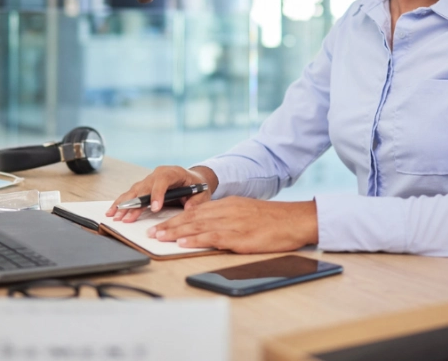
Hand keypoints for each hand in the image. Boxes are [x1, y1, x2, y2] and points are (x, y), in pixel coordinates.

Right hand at [107, 165, 217, 221]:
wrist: (193, 180)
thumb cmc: (197, 187)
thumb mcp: (202, 193)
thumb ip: (197, 201)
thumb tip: (188, 209)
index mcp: (173, 172)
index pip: (162, 180)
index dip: (157, 194)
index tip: (154, 209)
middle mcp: (158, 174)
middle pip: (144, 187)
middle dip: (135, 203)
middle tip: (127, 217)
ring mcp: (149, 179)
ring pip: (134, 191)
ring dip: (124, 204)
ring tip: (114, 215)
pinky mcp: (144, 186)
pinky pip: (131, 194)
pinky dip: (122, 203)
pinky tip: (113, 211)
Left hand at [148, 197, 318, 253]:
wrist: (294, 220)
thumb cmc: (274, 220)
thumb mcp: (247, 213)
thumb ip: (229, 217)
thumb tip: (212, 228)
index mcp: (228, 204)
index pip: (196, 211)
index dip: (177, 218)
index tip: (162, 224)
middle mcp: (226, 211)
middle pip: (192, 217)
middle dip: (170, 225)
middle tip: (152, 232)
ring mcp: (232, 222)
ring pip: (197, 226)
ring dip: (176, 233)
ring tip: (159, 238)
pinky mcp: (239, 235)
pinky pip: (212, 237)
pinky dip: (195, 240)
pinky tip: (183, 243)